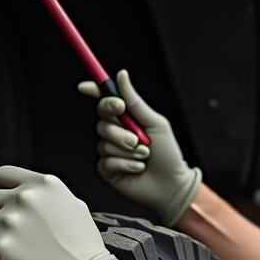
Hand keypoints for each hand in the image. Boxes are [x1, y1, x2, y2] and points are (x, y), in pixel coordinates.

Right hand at [78, 69, 201, 227]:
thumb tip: (121, 74)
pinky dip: (127, 164)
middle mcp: (115, 133)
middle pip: (102, 121)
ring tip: (144, 156)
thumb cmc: (168, 154)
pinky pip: (107, 161)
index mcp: (127, 119)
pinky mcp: (107, 169)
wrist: (172, 184)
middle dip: (120, 131)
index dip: (94, 92)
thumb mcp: (155, 123)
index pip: (104, 102)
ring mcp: (110, 151)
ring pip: (105, 142)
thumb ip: (135, 101)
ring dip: (128, 151)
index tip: (87, 87)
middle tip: (137, 139)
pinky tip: (139, 168)